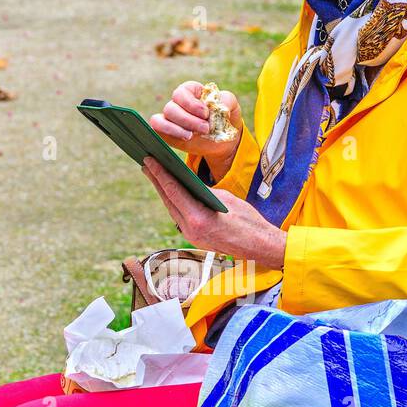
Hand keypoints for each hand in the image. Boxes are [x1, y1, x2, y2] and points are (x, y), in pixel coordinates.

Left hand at [142, 157, 286, 270]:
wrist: (260, 246)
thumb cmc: (248, 221)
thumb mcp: (225, 199)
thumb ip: (203, 191)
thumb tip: (188, 182)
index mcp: (197, 218)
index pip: (173, 191)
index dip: (159, 174)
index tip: (149, 160)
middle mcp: (190, 229)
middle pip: (168, 200)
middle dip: (156, 181)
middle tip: (147, 163)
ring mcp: (191, 236)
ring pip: (172, 209)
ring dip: (163, 192)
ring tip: (155, 175)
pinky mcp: (195, 239)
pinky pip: (179, 217)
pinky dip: (174, 203)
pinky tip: (171, 193)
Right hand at [150, 80, 242, 174]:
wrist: (223, 140)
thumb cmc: (225, 119)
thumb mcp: (231, 106)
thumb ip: (227, 100)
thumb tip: (218, 104)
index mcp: (191, 92)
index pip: (182, 92)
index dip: (191, 103)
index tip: (205, 113)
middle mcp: (178, 104)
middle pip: (171, 108)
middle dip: (188, 120)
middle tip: (205, 129)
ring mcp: (170, 119)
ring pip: (161, 119)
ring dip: (177, 128)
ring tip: (192, 136)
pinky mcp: (167, 132)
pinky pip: (157, 129)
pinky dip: (166, 132)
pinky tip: (183, 138)